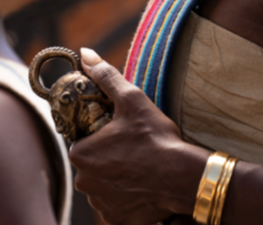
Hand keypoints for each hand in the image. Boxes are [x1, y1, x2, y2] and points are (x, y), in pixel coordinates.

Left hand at [69, 48, 208, 224]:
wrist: (181, 177)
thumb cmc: (155, 138)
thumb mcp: (131, 100)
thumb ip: (105, 76)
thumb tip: (85, 54)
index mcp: (80, 154)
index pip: (83, 141)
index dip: (102, 135)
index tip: (122, 133)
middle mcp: (84, 183)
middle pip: (93, 164)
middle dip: (109, 157)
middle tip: (135, 149)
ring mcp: (100, 204)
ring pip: (105, 185)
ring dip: (118, 177)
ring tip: (142, 167)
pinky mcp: (117, 220)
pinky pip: (117, 205)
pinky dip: (127, 198)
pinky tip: (144, 186)